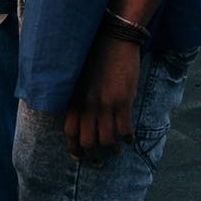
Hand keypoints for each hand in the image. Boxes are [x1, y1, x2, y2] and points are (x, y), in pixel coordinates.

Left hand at [63, 36, 140, 164]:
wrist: (113, 37)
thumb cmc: (96, 55)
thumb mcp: (80, 77)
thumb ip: (79, 97)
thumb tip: (81, 117)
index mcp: (74, 97)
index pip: (69, 131)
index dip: (73, 148)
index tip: (78, 157)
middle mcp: (87, 103)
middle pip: (87, 141)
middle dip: (93, 157)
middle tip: (99, 162)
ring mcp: (104, 103)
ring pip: (107, 140)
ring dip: (112, 150)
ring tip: (116, 150)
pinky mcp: (122, 100)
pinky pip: (125, 130)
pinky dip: (128, 139)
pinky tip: (131, 139)